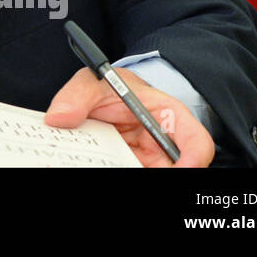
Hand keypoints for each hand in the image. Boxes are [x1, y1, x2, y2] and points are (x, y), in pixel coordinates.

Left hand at [44, 68, 214, 166]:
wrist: (100, 95)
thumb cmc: (109, 86)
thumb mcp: (93, 82)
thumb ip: (77, 96)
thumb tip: (58, 118)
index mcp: (168, 116)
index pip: (198, 142)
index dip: (193, 160)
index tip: (177, 170)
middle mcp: (164, 143)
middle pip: (177, 169)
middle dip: (159, 175)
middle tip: (125, 167)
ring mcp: (149, 160)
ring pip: (150, 175)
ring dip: (127, 170)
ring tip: (105, 163)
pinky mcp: (132, 167)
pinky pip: (126, 172)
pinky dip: (112, 169)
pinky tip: (97, 164)